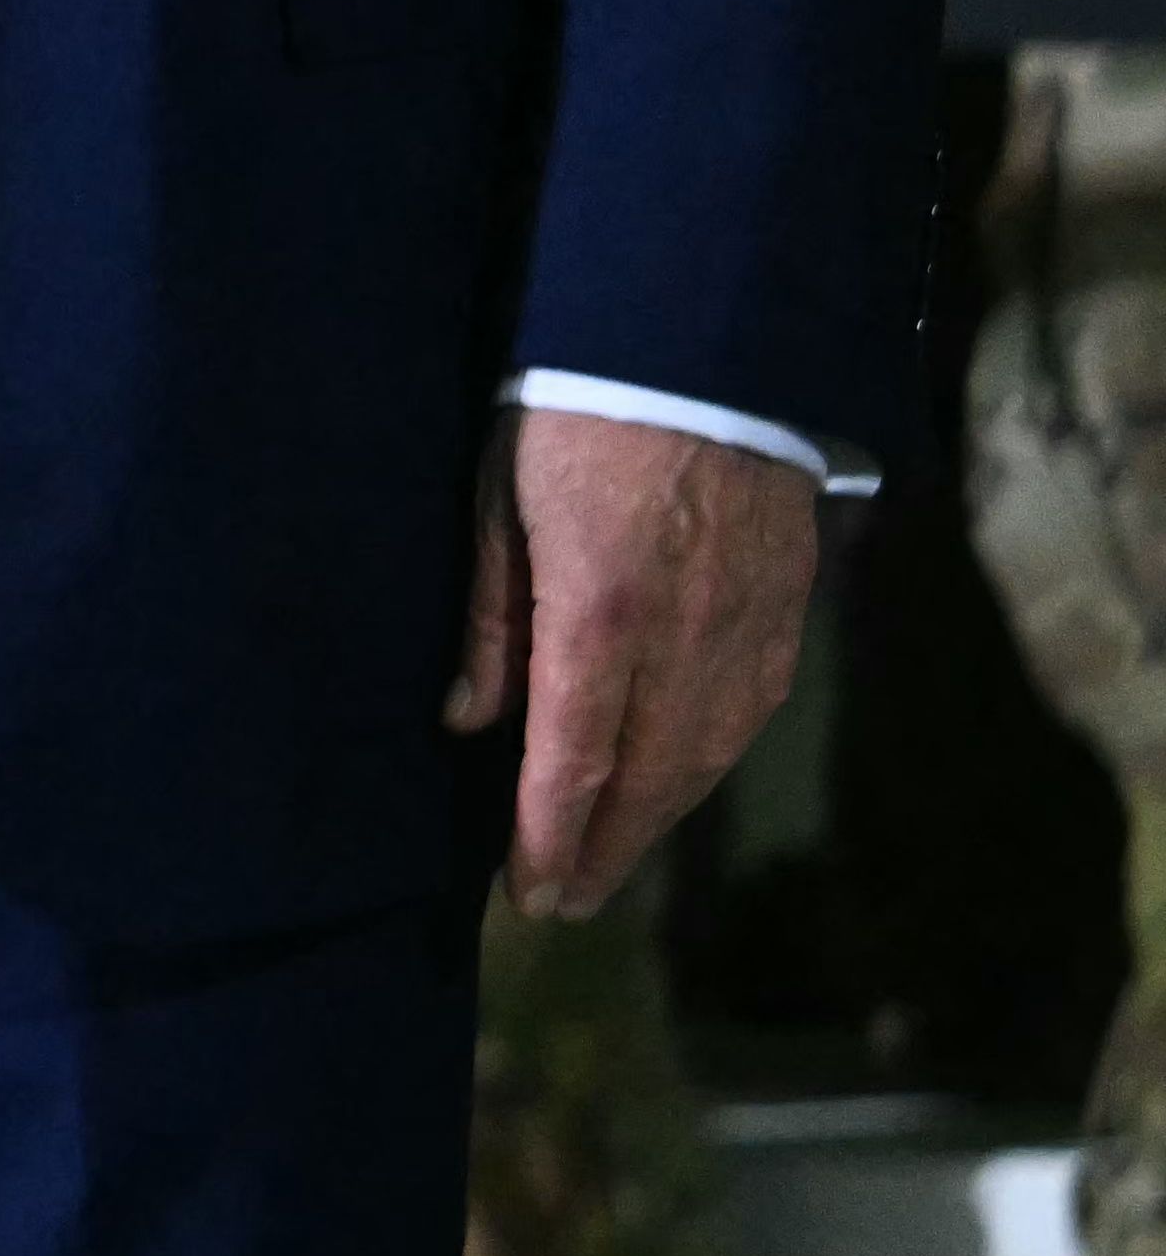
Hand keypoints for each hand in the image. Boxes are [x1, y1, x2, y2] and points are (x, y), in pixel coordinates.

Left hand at [453, 405, 816, 918]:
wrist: (704, 353)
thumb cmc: (573, 416)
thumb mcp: (497, 500)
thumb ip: (490, 618)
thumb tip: (470, 719)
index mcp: (600, 611)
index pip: (574, 756)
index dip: (550, 833)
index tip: (527, 891)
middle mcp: (683, 641)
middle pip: (646, 777)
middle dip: (601, 849)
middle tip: (561, 902)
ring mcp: (746, 633)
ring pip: (704, 758)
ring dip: (655, 820)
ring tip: (605, 862)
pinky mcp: (786, 618)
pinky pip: (744, 717)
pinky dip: (705, 766)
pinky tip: (673, 787)